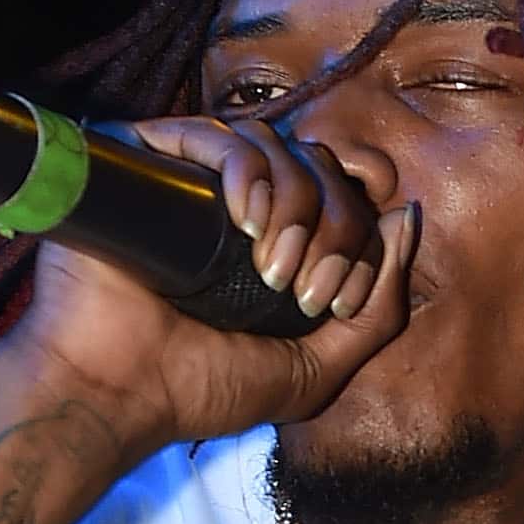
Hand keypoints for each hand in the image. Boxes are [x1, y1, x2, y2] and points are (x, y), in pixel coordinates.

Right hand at [2, 112, 415, 459]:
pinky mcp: (150, 158)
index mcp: (279, 244)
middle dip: (336, 228)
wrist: (116, 390)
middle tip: (305, 293)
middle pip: (322, 167)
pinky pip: (221, 133)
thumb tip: (407, 216)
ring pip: (279, 146)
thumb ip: (378, 311)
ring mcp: (195, 179)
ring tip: (271, 271)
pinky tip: (244, 221)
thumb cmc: (201, 388)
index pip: (346, 194)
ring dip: (297, 207)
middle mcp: (241, 205)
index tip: (335, 301)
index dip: (363, 230)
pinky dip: (248, 171)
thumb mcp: (315, 369)